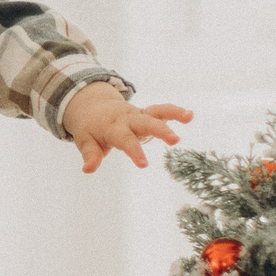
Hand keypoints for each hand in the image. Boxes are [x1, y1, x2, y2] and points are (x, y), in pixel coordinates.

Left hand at [63, 83, 192, 173]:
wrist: (93, 106)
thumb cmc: (91, 128)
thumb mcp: (85, 140)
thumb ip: (90, 154)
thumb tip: (87, 169)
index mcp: (112, 127)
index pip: (125, 139)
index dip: (134, 151)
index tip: (144, 165)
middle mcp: (128, 119)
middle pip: (145, 123)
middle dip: (160, 130)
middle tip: (175, 140)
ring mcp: (139, 115)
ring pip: (156, 112)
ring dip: (173, 113)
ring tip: (189, 116)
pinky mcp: (146, 113)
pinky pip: (161, 110)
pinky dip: (174, 111)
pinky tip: (190, 115)